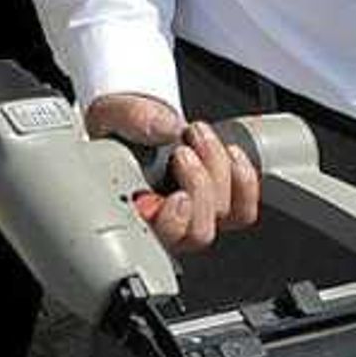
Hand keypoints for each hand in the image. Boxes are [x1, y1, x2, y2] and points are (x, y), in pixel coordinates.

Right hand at [84, 91, 258, 253]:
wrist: (143, 124)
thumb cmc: (122, 130)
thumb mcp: (110, 114)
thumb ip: (132, 118)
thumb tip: (166, 128)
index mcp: (132, 214)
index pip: (156, 242)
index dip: (172, 224)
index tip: (178, 197)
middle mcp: (166, 225)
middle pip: (198, 233)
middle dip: (198, 186)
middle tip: (183, 152)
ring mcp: (197, 217)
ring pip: (225, 216)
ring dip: (218, 171)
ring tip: (198, 136)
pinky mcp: (222, 206)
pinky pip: (245, 210)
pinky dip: (244, 179)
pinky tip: (228, 152)